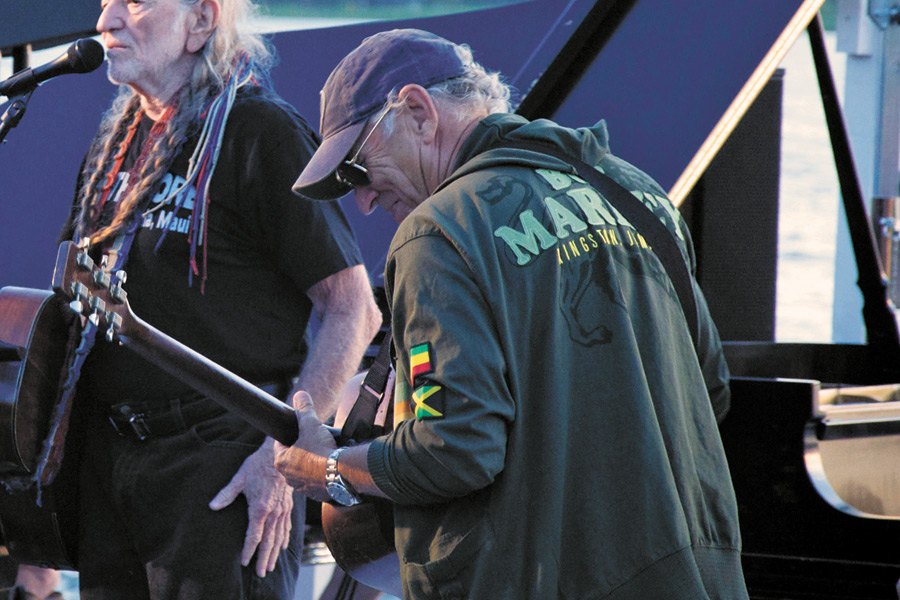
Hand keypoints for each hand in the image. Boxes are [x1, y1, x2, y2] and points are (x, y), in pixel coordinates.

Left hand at [209, 438, 293, 576]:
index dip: (248, 550)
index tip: (243, 562)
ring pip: (279, 536)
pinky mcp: (288, 506)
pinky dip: (285, 538)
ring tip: (271, 566)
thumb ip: (226, 494)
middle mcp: (273, 512)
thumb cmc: (258, 464)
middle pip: (269, 541)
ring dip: (274, 553)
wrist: (281, 453)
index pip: (253, 536)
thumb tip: (212, 506)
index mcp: (260, 508)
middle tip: (261, 573)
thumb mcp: (240, 478)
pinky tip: (283, 546)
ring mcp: (282, 510)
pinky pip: (287, 526)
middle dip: (264, 559)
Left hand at [274, 391, 336, 502]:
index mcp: (281, 462)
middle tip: (314, 441)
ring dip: (312, 464)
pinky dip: (322, 475)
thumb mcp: (311, 425)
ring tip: (324, 453)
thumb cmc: (321, 450)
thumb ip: (304, 410)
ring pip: (305, 472)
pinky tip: (331, 467)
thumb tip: (300, 395)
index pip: (280, 444)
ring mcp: (303, 488)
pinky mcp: (317, 494)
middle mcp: (288, 478)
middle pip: (293, 458)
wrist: (341, 473)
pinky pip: (317, 482)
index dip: (290, 435)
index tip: (299, 431)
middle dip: (302, 450)